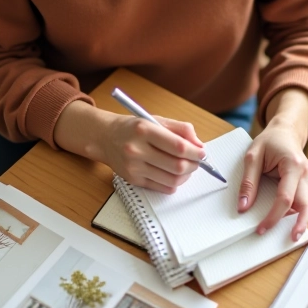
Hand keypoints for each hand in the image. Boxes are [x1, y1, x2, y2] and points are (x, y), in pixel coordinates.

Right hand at [54, 102, 203, 192]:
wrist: (105, 138)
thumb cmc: (133, 128)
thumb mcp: (156, 120)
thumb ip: (181, 130)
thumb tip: (199, 146)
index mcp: (144, 130)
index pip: (178, 146)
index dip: (195, 152)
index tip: (202, 153)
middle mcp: (136, 150)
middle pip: (177, 166)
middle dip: (194, 165)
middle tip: (197, 161)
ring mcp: (134, 167)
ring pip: (172, 180)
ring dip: (186, 176)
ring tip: (187, 167)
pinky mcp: (133, 180)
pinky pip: (163, 188)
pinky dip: (175, 183)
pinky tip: (175, 175)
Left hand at [238, 88, 307, 239]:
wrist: (286, 131)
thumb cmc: (270, 141)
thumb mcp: (252, 156)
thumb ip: (248, 182)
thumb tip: (243, 207)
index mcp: (292, 165)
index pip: (285, 197)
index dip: (273, 216)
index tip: (261, 228)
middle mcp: (305, 173)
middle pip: (304, 205)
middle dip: (298, 224)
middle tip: (289, 240)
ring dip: (301, 221)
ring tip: (292, 236)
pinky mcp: (307, 184)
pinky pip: (305, 202)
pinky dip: (299, 214)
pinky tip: (292, 225)